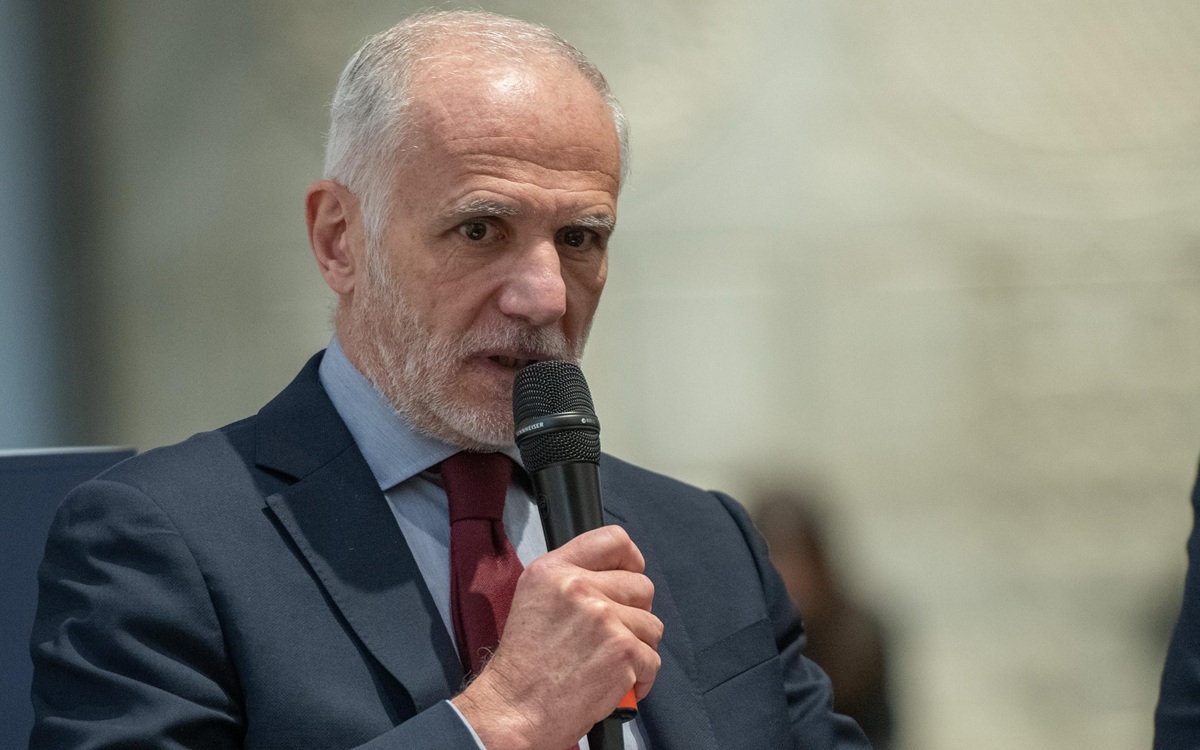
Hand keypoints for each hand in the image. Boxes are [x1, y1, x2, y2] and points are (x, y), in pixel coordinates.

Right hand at [452, 525, 661, 749]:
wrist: (513, 711)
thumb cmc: (521, 668)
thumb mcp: (533, 601)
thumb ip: (570, 581)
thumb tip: (612, 578)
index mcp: (553, 570)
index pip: (612, 539)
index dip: (630, 559)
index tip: (631, 575)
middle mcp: (579, 588)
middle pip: (641, 586)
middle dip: (635, 614)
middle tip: (613, 635)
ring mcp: (604, 618)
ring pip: (652, 625)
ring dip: (638, 647)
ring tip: (608, 663)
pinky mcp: (623, 651)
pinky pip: (653, 660)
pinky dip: (640, 678)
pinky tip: (614, 684)